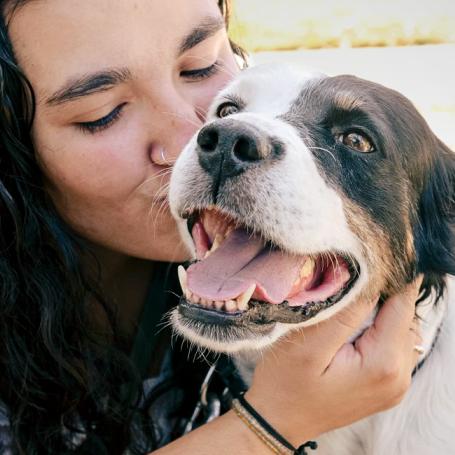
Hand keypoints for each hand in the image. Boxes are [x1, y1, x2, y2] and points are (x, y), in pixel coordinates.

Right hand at [246, 277, 422, 445]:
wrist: (278, 420)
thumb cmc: (286, 383)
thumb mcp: (309, 343)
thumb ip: (344, 312)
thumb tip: (369, 279)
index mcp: (383, 364)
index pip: (402, 306)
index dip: (390, 278)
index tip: (370, 259)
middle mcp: (400, 377)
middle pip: (405, 317)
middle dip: (383, 294)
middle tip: (352, 279)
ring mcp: (396, 384)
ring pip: (401, 329)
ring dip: (381, 311)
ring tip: (351, 301)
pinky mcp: (387, 384)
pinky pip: (394, 345)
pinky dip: (380, 328)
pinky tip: (355, 325)